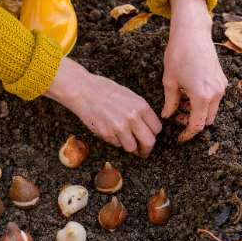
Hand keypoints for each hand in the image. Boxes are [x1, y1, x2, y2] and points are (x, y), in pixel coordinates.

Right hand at [45, 57, 162, 156]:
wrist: (84, 90)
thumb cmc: (105, 90)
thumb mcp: (129, 95)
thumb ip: (140, 111)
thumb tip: (148, 125)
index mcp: (141, 106)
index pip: (157, 128)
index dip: (153, 134)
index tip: (149, 137)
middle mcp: (133, 118)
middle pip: (149, 142)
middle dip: (146, 149)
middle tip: (143, 151)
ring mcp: (120, 127)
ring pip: (132, 147)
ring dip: (129, 147)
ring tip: (124, 141)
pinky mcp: (107, 134)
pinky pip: (117, 144)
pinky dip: (115, 141)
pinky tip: (110, 131)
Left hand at [162, 0, 227, 141]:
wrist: (193, 32)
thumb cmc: (178, 54)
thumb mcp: (169, 81)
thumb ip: (170, 102)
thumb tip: (168, 116)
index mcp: (202, 96)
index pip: (197, 125)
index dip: (187, 134)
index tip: (178, 137)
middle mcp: (216, 93)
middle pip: (207, 120)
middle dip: (192, 123)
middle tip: (176, 117)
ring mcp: (221, 86)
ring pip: (211, 110)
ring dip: (198, 112)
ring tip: (180, 103)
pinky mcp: (222, 79)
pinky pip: (214, 98)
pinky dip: (203, 102)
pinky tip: (188, 93)